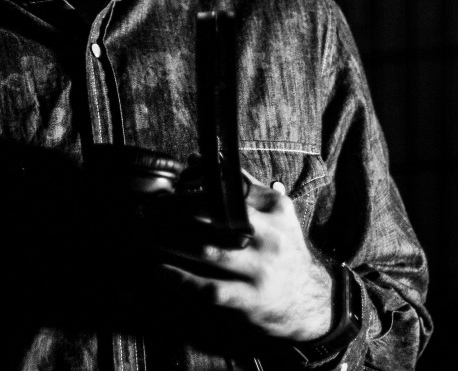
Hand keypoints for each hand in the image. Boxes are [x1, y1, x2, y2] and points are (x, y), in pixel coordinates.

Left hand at [148, 175, 333, 342]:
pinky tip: (160, 268)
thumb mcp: (274, 212)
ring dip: (171, 241)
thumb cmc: (283, 248)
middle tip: (150, 207)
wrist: (311, 299)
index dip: (194, 184)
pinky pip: (209, 288)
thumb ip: (240, 184)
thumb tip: (197, 159)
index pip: (229, 188)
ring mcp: (261, 270)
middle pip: (215, 217)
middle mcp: (270, 238)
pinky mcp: (250, 299)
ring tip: (146, 232)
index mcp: (274, 209)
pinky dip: (181, 278)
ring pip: (208, 251)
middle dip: (177, 210)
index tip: (170, 185)